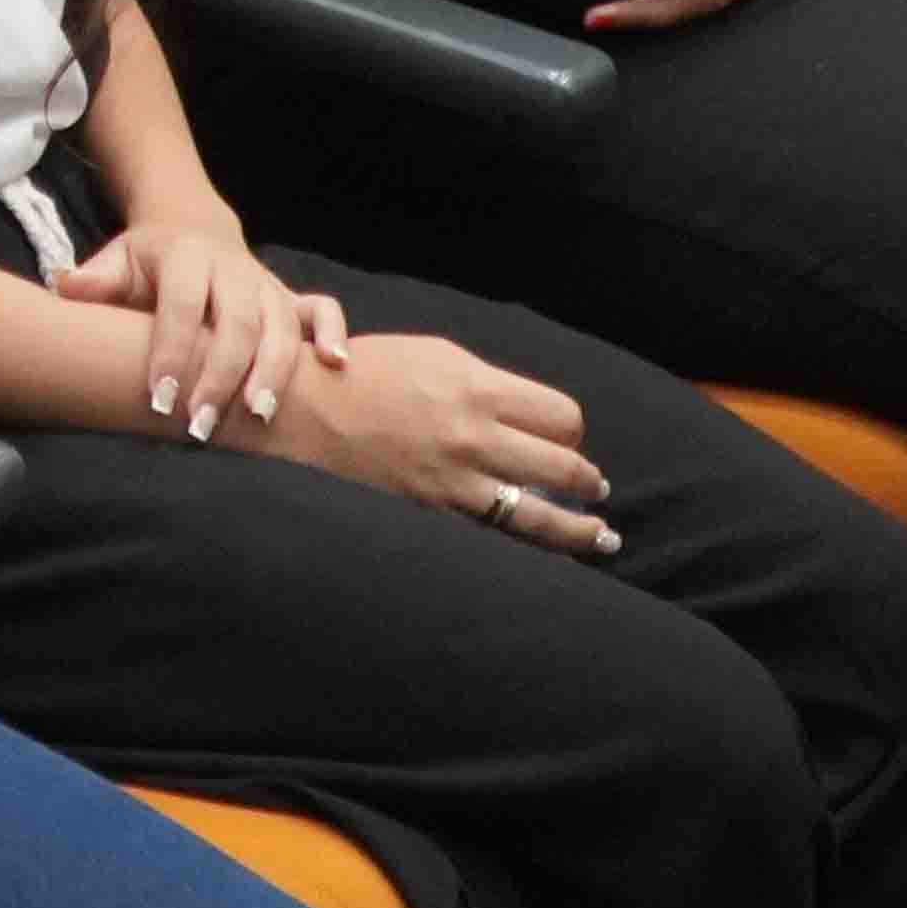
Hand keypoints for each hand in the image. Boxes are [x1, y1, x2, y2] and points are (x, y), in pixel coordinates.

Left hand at [49, 218, 333, 445]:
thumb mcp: (119, 260)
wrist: (192, 229)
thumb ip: (94, 279)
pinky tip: (335, 367)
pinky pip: (323, 310)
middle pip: (237, 322)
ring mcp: (267, 284)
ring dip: (274, 372)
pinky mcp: (290, 298)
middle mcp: (234, 268)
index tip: (159, 398)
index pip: (182, 306)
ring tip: (259, 417)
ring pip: (282, 325)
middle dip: (222, 376)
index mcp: (187, 256)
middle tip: (203, 424)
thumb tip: (64, 286)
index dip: (173, 351)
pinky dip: (334, 334)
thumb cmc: (150, 262)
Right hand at [245, 328, 616, 557]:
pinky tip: (557, 552)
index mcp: (476, 385)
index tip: (569, 435)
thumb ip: (485, 383)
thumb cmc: (367, 374)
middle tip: (594, 485)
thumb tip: (527, 410)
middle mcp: (473, 432)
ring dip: (581, 526)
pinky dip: (536, 545)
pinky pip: (500, 533)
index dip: (573, 428)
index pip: (560, 414)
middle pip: (563, 463)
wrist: (305, 408)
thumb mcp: (433, 355)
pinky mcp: (435, 509)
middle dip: (587, 477)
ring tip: (601, 533)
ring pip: (542, 513)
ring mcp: (455, 477)